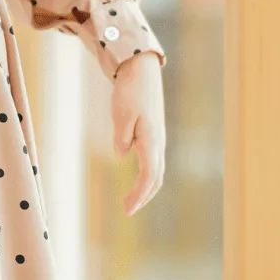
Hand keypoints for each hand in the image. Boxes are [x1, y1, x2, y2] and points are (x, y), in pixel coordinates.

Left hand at [111, 51, 164, 214]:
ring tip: (133, 200)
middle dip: (143, 197)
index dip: (139, 195)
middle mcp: (158, 142)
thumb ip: (122, 135)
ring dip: (147, 188)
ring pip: (157, 171)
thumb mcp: (121, 113)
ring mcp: (158, 138)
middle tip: (128, 210)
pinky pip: (154, 161)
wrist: (141, 70)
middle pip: (156, 178)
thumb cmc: (130, 90)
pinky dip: (148, 176)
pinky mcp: (154, 133)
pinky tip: (138, 180)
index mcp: (151, 140)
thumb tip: (122, 154)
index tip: (127, 210)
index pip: (148, 176)